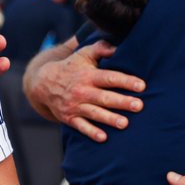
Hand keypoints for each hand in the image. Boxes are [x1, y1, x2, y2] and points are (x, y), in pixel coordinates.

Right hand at [26, 40, 143, 141]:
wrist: (43, 83)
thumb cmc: (71, 68)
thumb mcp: (83, 54)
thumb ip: (101, 48)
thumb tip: (118, 47)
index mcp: (88, 75)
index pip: (109, 78)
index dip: (125, 81)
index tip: (141, 86)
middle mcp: (82, 91)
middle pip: (104, 97)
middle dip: (121, 102)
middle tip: (139, 106)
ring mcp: (74, 105)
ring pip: (94, 113)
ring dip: (109, 118)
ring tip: (125, 124)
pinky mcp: (69, 117)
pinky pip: (81, 126)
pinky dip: (91, 132)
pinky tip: (103, 137)